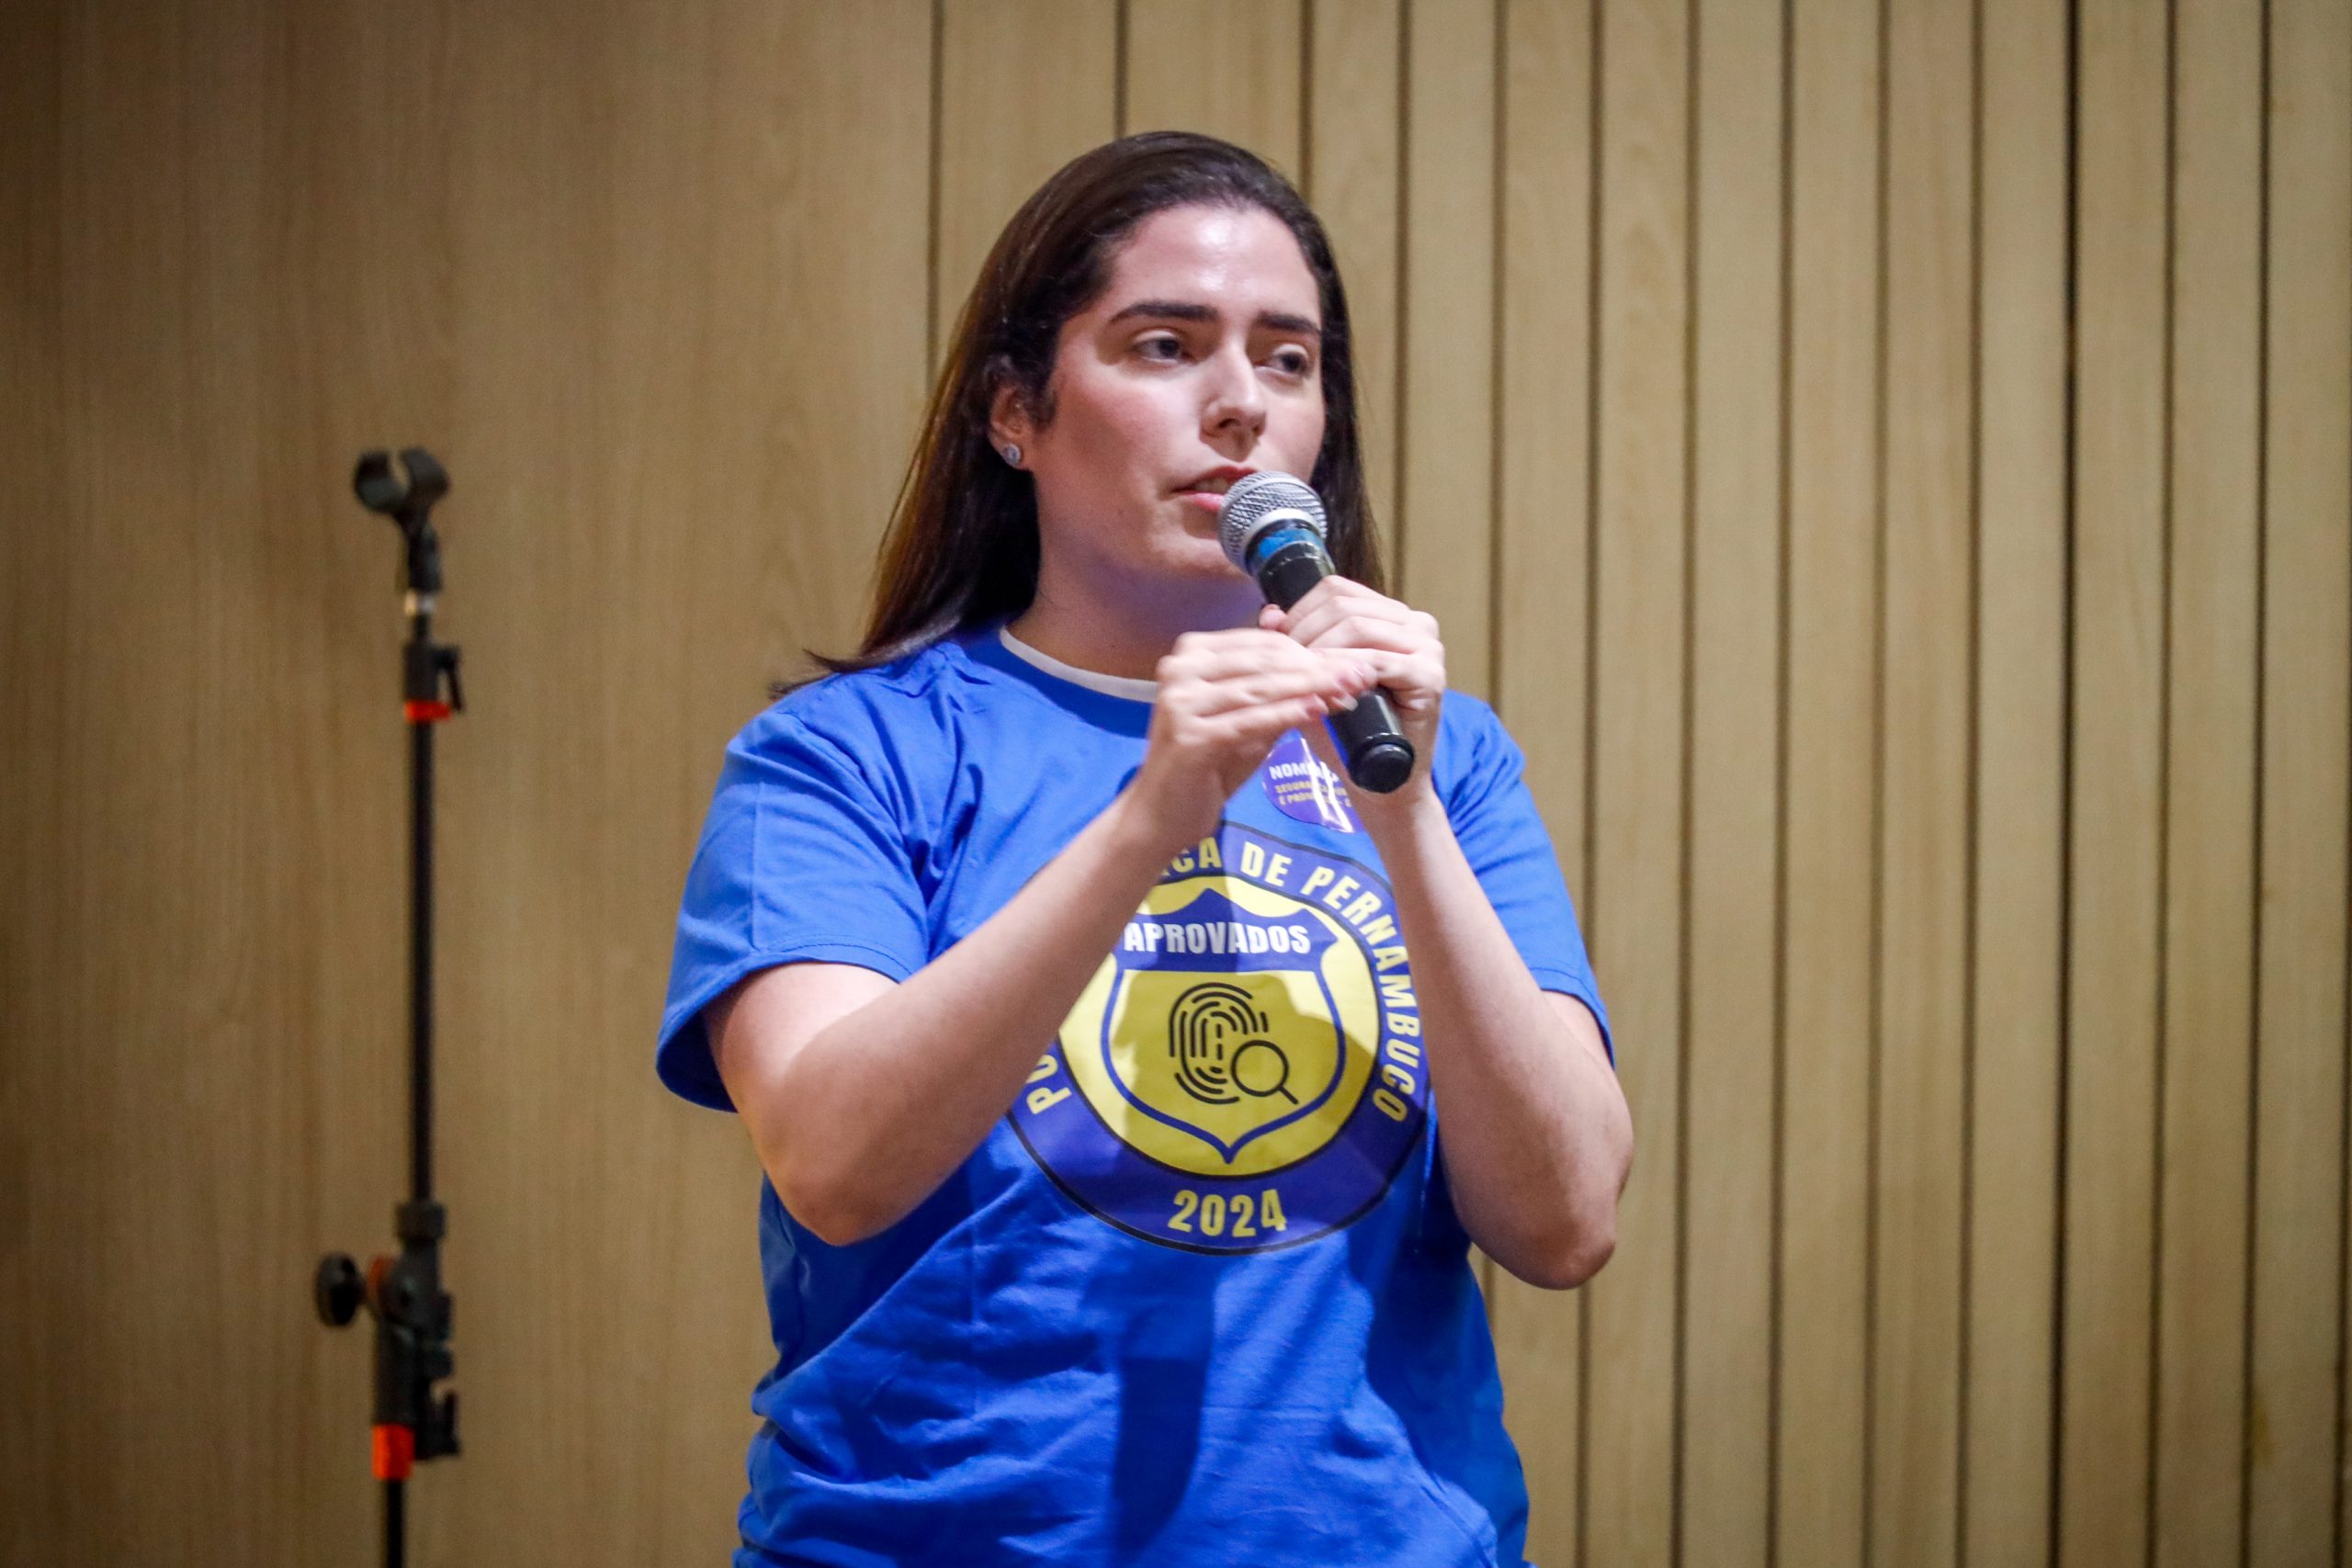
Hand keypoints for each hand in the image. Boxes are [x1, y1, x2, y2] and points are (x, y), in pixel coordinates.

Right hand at [1127, 628, 1378, 850]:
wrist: (1160, 816)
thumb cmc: (1206, 767)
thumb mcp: (1246, 721)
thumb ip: (1278, 693)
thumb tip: (1331, 670)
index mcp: (1191, 656)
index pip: (1262, 643)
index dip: (1309, 650)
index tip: (1350, 660)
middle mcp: (1181, 671)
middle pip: (1264, 661)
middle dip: (1317, 666)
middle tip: (1360, 672)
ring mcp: (1182, 703)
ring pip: (1260, 688)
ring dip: (1311, 687)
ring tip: (1350, 689)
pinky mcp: (1189, 736)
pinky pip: (1251, 720)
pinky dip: (1288, 714)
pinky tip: (1319, 710)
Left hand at [1260, 579, 1445, 802]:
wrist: (1379, 782)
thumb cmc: (1346, 732)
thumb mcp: (1315, 680)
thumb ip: (1297, 644)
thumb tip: (1268, 613)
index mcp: (1392, 615)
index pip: (1336, 590)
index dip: (1299, 611)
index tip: (1275, 640)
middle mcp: (1416, 623)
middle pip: (1344, 605)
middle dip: (1304, 633)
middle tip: (1284, 664)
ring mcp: (1428, 648)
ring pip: (1357, 627)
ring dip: (1319, 651)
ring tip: (1300, 677)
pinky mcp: (1430, 677)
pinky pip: (1376, 661)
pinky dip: (1343, 671)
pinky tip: (1324, 687)